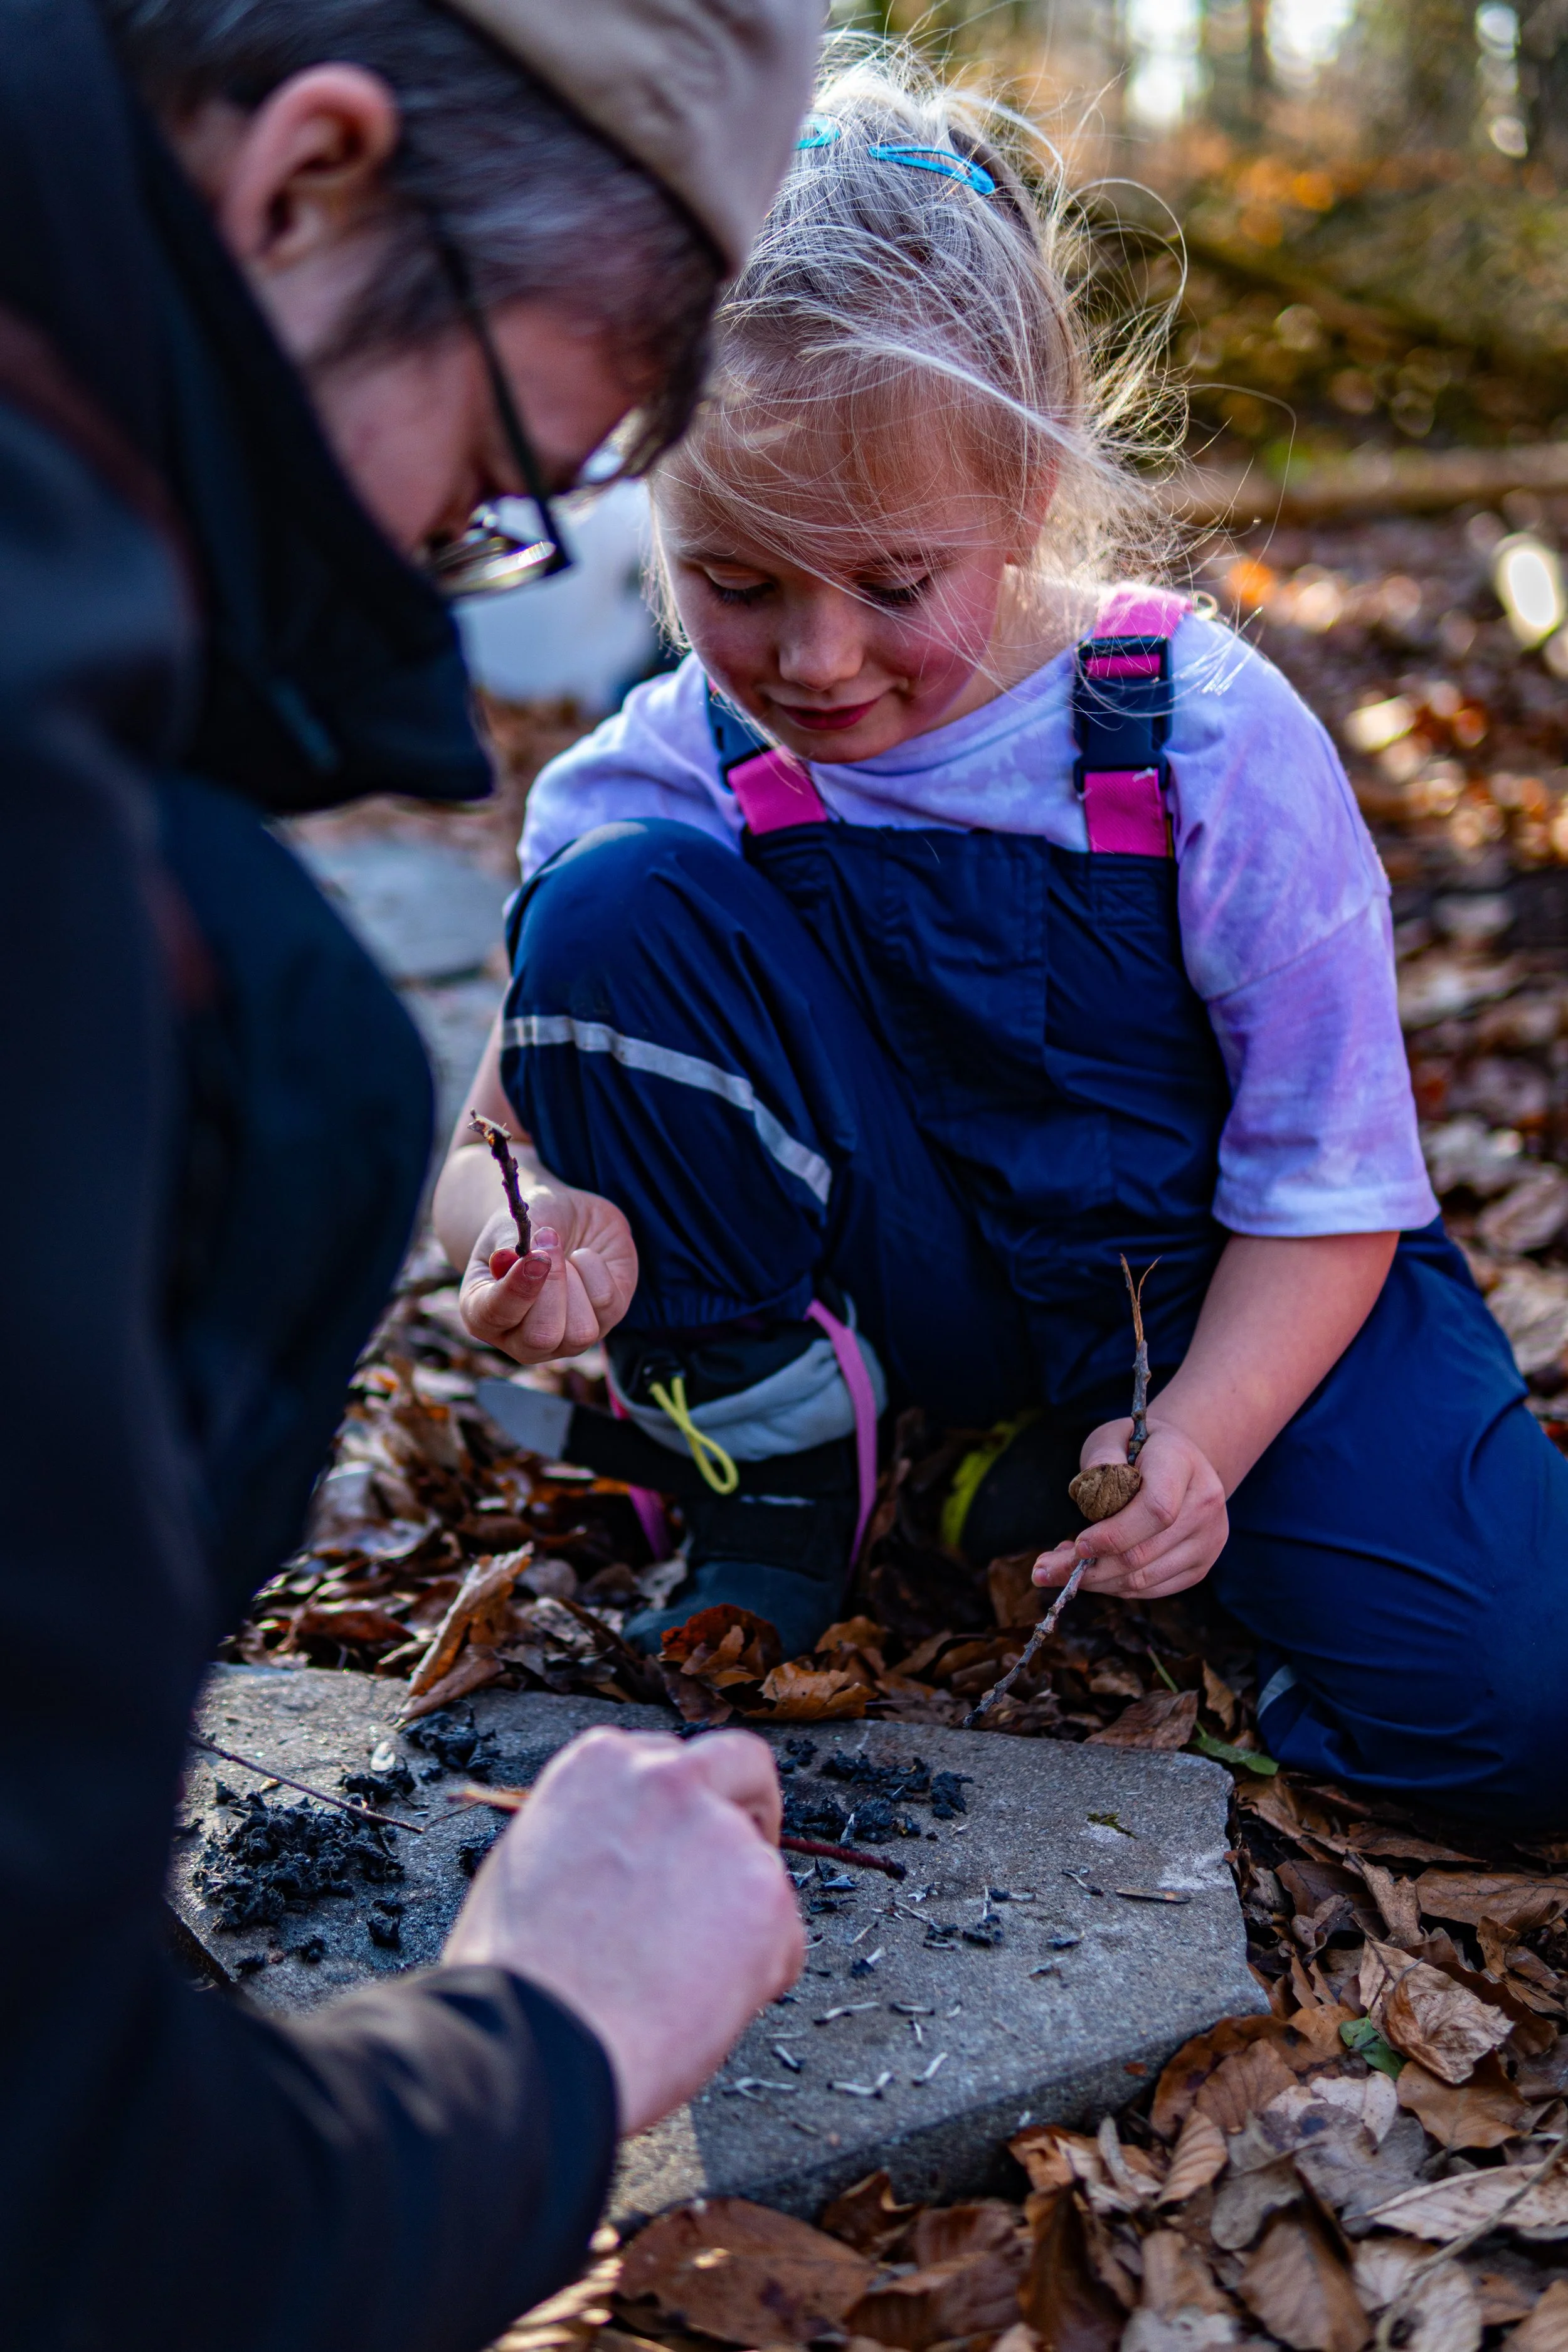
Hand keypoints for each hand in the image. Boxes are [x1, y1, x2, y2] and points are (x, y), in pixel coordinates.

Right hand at [442, 1728, 803, 2134]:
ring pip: (761, 1867)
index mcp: (602, 1765)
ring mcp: (722, 1834)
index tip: (681, 1841)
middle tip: (735, 1871)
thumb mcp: (526, 1861)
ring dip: (740, 1917)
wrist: (537, 2039)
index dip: (680, 1809)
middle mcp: (668, 1781)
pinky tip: (704, 2008)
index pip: (667, 1762)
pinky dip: (759, 1976)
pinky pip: (783, 1940)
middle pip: (741, 1766)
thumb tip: (616, 1858)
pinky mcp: (766, 1897)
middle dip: (749, 1808)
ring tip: (684, 1982)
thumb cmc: (517, 1974)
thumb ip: (587, 1834)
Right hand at [458, 1181, 635, 1363]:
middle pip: (542, 1337)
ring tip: (565, 1254)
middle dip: (552, 1285)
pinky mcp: (604, 1322)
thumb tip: (506, 1260)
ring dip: (575, 1282)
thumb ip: (508, 1243)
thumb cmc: (529, 1223)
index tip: (534, 1255)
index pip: (493, 1318)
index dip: (517, 1289)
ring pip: (579, 1333)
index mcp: (483, 1315)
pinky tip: (583, 1258)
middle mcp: (522, 1339)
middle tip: (550, 1242)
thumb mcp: (512, 1222)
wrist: (568, 1217)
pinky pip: (607, 1305)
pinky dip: (596, 1271)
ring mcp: (565, 1340)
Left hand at [1033, 1416, 1228, 1601]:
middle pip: (1143, 1553)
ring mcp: (1208, 1539)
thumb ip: (1101, 1459)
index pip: (1156, 1510)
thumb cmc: (1137, 1447)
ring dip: (1095, 1582)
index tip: (1077, 1544)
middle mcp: (1204, 1504)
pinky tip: (1090, 1572)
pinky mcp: (1200, 1565)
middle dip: (1088, 1568)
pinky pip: (1151, 1588)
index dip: (1114, 1534)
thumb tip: (1087, 1495)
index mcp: (1182, 1464)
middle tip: (1044, 1569)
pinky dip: (1113, 1586)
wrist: (1182, 1460)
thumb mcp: (1113, 1436)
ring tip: (1058, 1570)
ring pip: (1143, 1579)